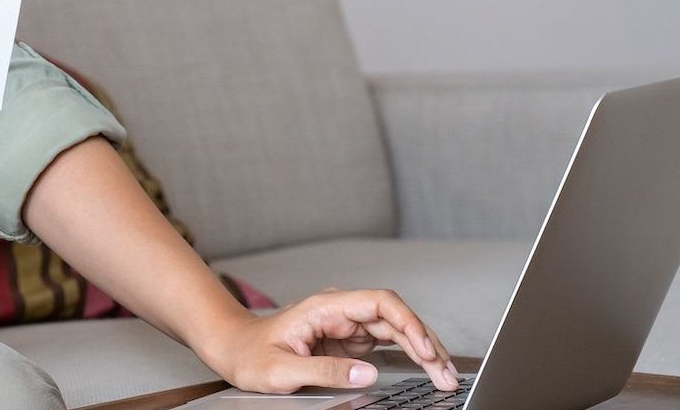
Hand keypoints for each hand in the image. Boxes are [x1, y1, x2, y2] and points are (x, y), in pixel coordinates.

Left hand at [202, 286, 458, 394]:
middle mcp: (339, 311)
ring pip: (395, 331)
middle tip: (447, 373)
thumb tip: (367, 373)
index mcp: (324, 307)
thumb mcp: (281, 369)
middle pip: (394, 317)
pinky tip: (426, 369)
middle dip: (424, 343)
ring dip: (422, 351)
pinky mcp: (347, 340)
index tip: (424, 349)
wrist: (233, 349)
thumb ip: (324, 370)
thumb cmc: (249, 354)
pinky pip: (386, 345)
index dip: (407, 323)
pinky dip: (409, 357)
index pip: (378, 303)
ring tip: (445, 376)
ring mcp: (345, 325)